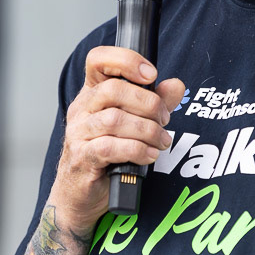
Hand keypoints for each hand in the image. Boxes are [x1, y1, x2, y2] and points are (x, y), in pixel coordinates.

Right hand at [49, 46, 184, 236]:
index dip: (125, 60)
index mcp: (92, 93)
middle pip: (113, 90)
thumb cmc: (107, 155)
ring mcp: (78, 133)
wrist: (80, 194)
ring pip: (114, 120)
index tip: (151, 74)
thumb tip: (176, 85)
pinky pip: (111, 148)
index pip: (98, 60)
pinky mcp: (82, 158)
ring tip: (162, 141)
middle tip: (164, 120)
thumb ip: (155, 102)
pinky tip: (149, 155)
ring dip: (147, 130)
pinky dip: (137, 149)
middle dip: (148, 104)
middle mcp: (82, 109)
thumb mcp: (135, 124)